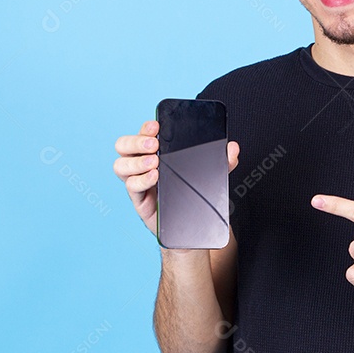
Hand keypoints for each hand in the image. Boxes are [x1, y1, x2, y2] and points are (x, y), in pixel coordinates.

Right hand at [113, 120, 239, 234]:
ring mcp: (138, 182)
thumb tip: (232, 148)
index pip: (143, 134)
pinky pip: (130, 187)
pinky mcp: (139, 200)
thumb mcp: (211, 175)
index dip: (146, 128)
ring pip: (120, 165)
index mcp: (156, 153)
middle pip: (123, 145)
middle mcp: (142, 165)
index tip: (157, 126)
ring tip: (154, 162)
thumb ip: (222, 161)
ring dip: (136, 161)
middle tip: (154, 144)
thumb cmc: (193, 194)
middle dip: (136, 141)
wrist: (190, 226)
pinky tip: (154, 177)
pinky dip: (141, 180)